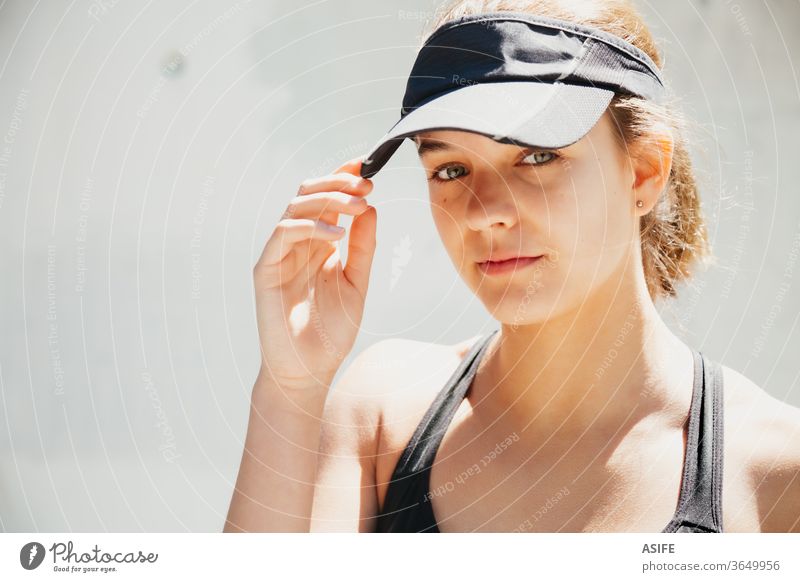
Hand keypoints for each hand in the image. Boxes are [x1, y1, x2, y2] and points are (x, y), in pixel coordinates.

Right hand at [253, 156, 376, 387]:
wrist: (308, 370)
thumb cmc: (331, 332)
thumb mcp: (357, 283)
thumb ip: (363, 247)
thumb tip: (370, 208)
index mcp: (318, 244)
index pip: (327, 201)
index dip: (343, 179)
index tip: (367, 168)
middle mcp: (297, 243)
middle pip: (309, 194)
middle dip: (337, 182)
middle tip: (365, 182)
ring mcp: (279, 254)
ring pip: (296, 207)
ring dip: (328, 199)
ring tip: (358, 203)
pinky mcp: (265, 268)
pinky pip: (284, 234)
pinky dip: (311, 227)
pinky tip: (337, 234)